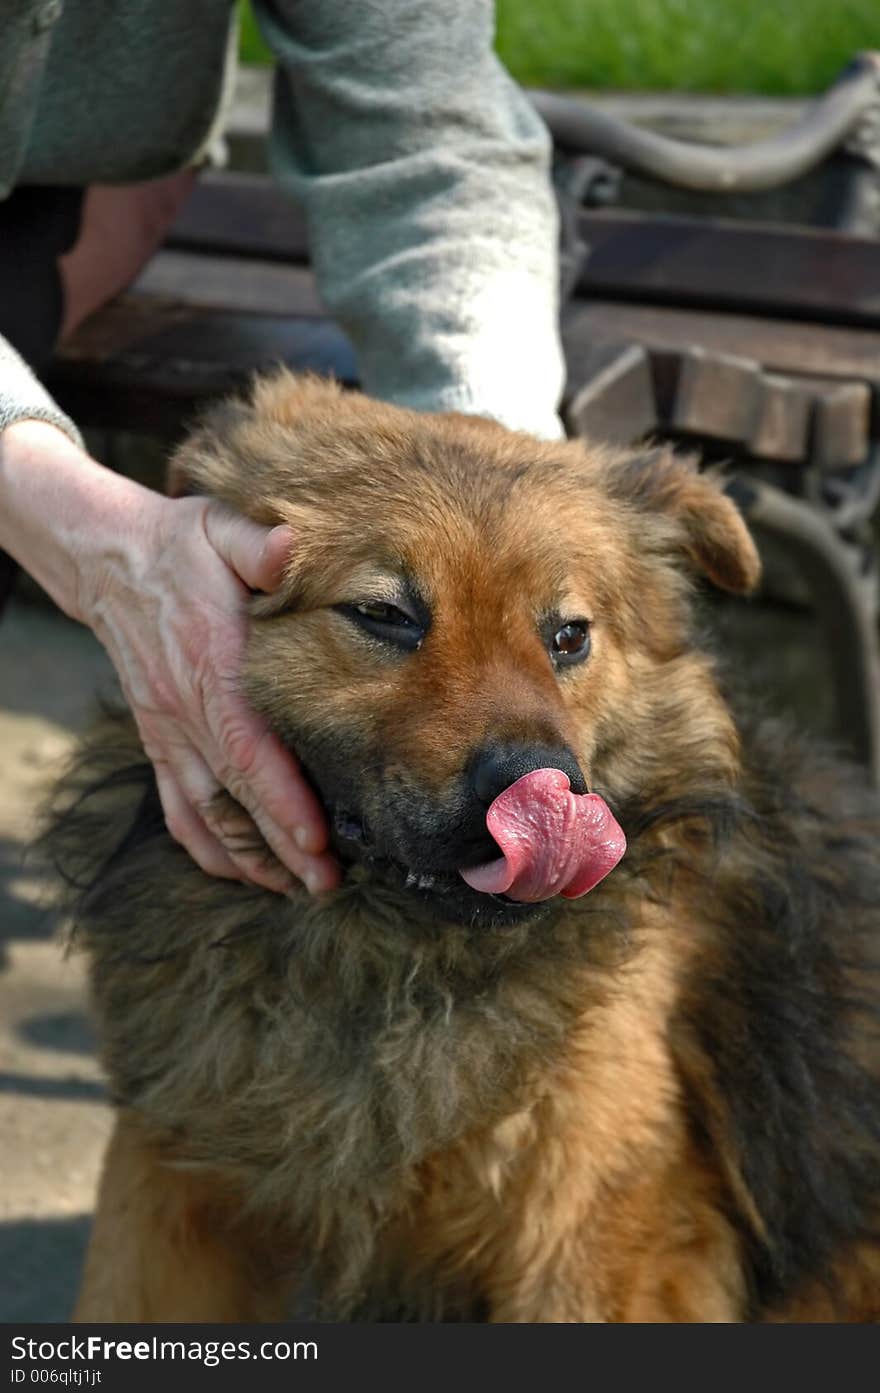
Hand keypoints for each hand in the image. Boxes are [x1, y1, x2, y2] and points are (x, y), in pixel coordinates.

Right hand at [0, 421, 339, 894]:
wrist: (111, 560)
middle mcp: (187, 710)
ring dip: (249, 857)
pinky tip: (241, 870)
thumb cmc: (182, 546)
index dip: (281, 800)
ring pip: (206, 813)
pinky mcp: (160, 740)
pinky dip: (207, 847)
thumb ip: (257, 545)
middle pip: (235, 796)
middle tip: (328, 886)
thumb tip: (287, 547)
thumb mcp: (219, 528)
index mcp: (212, 665)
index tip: (317, 842)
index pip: (248, 747)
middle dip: (281, 848)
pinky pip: (179, 808)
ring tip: (297, 889)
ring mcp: (169, 731)